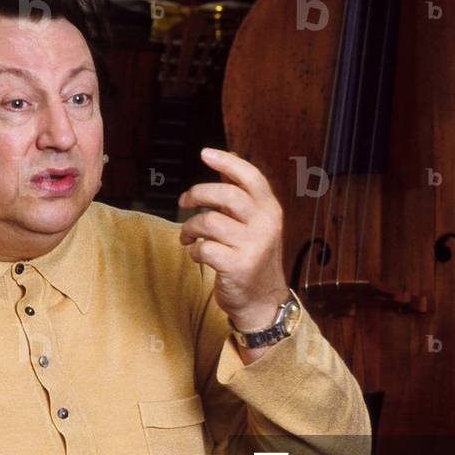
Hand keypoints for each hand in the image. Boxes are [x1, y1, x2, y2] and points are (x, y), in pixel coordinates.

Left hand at [178, 148, 289, 334]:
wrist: (262, 301)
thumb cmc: (253, 258)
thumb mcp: (257, 225)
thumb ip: (242, 197)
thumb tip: (225, 164)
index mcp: (270, 210)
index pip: (250, 177)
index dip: (227, 161)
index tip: (205, 153)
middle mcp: (265, 225)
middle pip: (225, 195)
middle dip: (197, 194)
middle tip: (184, 201)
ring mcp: (253, 246)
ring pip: (209, 221)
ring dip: (190, 227)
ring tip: (188, 235)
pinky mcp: (237, 266)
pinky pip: (204, 248)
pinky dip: (194, 249)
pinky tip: (197, 254)